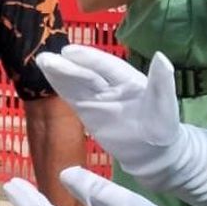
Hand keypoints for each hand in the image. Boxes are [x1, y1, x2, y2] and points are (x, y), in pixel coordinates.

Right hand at [36, 47, 206, 205]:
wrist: (154, 153)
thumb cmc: (163, 127)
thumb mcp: (165, 105)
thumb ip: (162, 82)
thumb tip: (162, 57)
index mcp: (129, 79)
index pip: (106, 67)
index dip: (88, 59)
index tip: (69, 52)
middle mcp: (111, 84)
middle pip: (87, 74)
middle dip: (67, 66)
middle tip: (45, 59)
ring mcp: (98, 97)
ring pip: (76, 83)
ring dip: (58, 73)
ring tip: (41, 62)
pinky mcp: (89, 111)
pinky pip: (72, 97)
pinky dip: (59, 86)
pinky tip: (46, 75)